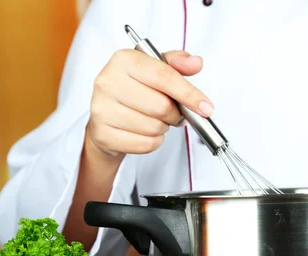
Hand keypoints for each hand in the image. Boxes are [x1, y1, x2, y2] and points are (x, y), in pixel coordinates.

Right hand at [86, 49, 212, 160]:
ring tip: (156, 120)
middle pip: (161, 106)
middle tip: (174, 113)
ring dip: (163, 127)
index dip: (189, 94)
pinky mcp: (103, 134)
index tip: (206, 107)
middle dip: (175, 114)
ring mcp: (102, 109)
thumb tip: (196, 62)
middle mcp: (108, 82)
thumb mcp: (155, 68)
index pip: (164, 77)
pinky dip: (153, 141)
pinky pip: (145, 144)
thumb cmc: (135, 90)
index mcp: (124, 60)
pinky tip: (145, 131)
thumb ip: (176, 63)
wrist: (106, 115)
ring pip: (153, 127)